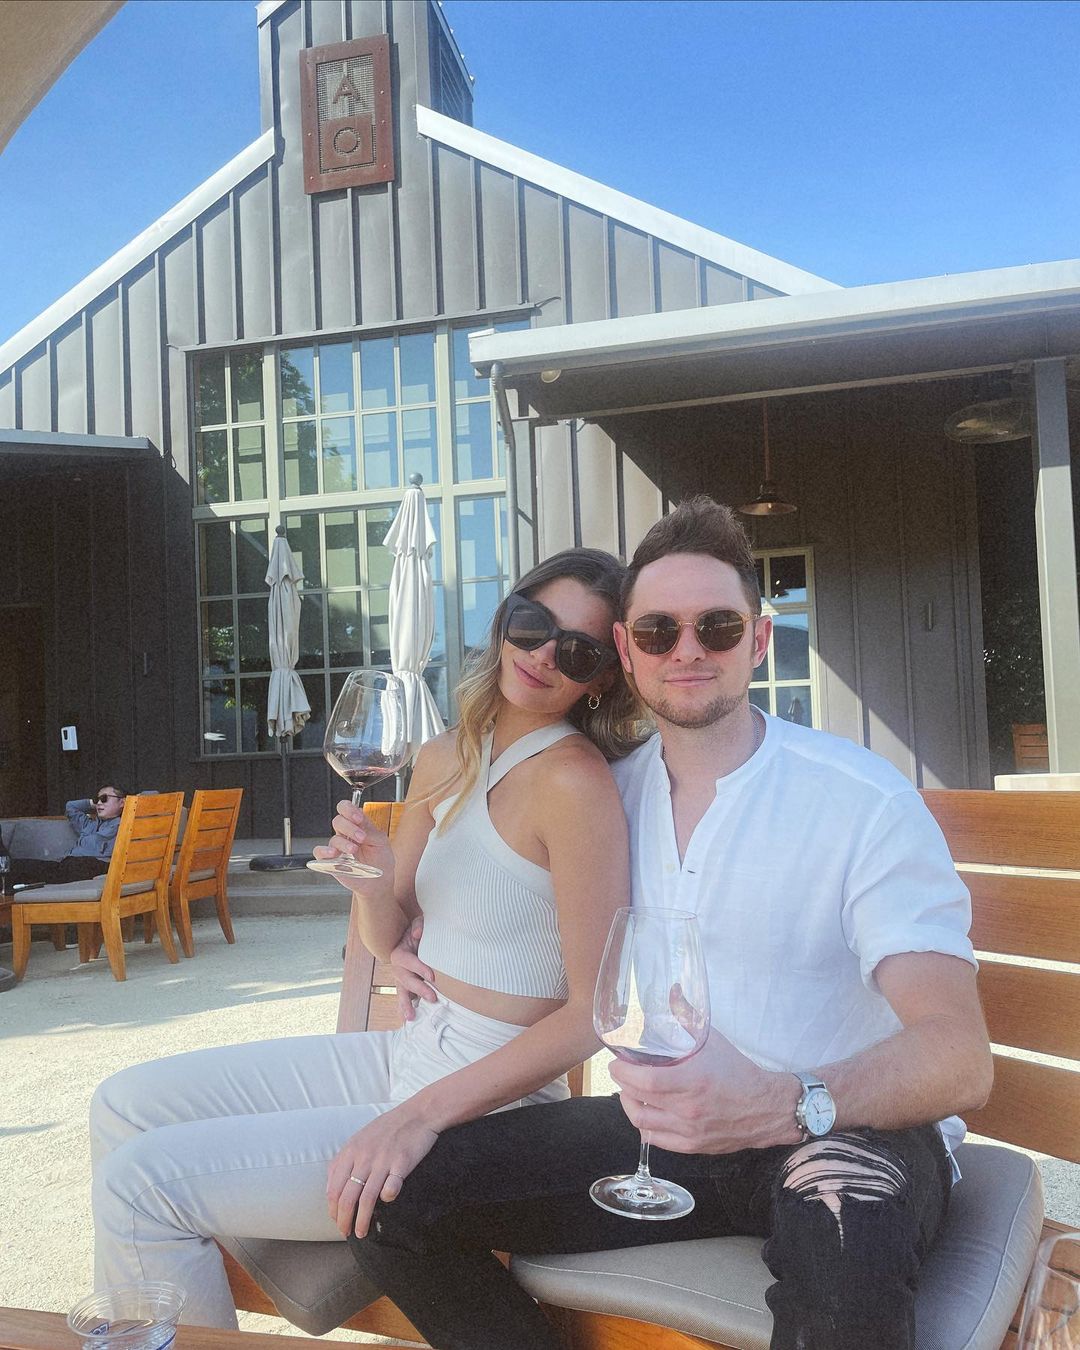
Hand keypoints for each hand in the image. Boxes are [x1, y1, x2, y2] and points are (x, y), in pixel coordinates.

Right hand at [312, 799, 395, 890]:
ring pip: (333, 837)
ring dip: (344, 842)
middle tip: (361, 837)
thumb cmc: (381, 860)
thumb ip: (370, 830)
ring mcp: (338, 847)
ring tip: (354, 850)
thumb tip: (358, 824)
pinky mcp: (331, 861)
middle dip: (349, 827)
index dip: (350, 810)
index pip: (347, 809)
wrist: (379, 882)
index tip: (358, 818)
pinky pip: (320, 852)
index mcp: (358, 825)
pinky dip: (324, 851)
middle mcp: (346, 834)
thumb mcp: (381, 842)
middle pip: (338, 820)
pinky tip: (333, 853)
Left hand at [326, 1106, 439, 1238]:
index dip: (333, 1210)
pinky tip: (387, 1201)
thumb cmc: (389, 1127)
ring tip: (362, 1232)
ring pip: (366, 1199)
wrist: (418, 1113)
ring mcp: (382, 1160)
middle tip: (347, 1232)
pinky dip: (387, 1198)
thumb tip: (333, 1186)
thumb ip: (346, 1159)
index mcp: (350, 1151)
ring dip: (362, 1220)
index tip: (337, 1220)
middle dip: (344, 1221)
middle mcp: (363, 1157)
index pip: (333, 1189)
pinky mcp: (401, 1163)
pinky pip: (390, 1188)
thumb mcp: (360, 1138)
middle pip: (347, 1198)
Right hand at [389, 919, 435, 1021]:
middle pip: (405, 980)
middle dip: (419, 989)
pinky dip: (405, 1008)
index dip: (419, 968)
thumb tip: (417, 933)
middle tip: (433, 997)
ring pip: (402, 992)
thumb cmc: (418, 932)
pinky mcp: (406, 986)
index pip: (407, 961)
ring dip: (406, 1005)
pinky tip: (409, 1018)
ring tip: (410, 1017)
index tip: (432, 976)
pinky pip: (405, 997)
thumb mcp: (418, 924)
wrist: (414, 938)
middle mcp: (397, 968)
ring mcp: (400, 979)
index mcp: (399, 953)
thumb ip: (418, 925)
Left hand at [610, 1028, 785, 1154]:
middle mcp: (689, 1108)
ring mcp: (689, 1130)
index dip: (624, 1072)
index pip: (647, 1080)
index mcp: (693, 1080)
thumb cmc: (738, 1071)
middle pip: (639, 1100)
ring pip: (642, 1123)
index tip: (615, 1062)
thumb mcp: (713, 1039)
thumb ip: (688, 1015)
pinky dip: (644, 1126)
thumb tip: (673, 990)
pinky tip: (645, 1113)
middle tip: (620, 1072)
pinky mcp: (692, 1146)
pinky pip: (657, 1140)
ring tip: (628, 1092)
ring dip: (629, 1105)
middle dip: (622, 1084)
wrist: (766, 1108)